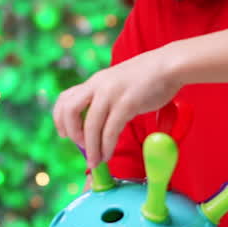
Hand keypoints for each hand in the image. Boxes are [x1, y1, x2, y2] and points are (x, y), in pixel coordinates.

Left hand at [53, 45, 181, 165]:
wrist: (169, 65)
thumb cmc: (147, 78)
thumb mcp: (118, 83)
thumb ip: (106, 98)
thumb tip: (99, 123)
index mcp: (95, 81)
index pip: (65, 98)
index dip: (59, 118)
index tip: (64, 134)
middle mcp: (98, 86)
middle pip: (69, 110)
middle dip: (72, 133)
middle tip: (81, 147)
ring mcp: (111, 94)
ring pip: (90, 125)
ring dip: (91, 148)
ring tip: (96, 161)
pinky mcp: (127, 103)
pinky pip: (110, 131)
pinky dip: (106, 147)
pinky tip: (108, 155)